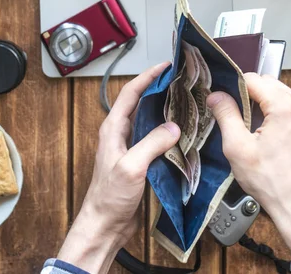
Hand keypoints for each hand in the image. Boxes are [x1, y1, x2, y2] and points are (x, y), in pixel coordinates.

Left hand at [57, 62, 180, 273]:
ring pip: (149, 121)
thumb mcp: (131, 167)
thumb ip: (151, 144)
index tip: (165, 66)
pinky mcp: (140, 161)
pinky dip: (168, 133)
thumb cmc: (109, 197)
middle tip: (180, 81)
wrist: (105, 225)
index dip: (147, 77)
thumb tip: (174, 127)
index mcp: (113, 129)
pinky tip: (183, 134)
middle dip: (159, 89)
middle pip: (141, 103)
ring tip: (186, 102)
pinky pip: (155, 140)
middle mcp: (121, 134)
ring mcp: (130, 147)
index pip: (130, 93)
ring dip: (165, 111)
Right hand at [207, 73, 290, 273]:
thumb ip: (225, 114)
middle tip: (234, 114)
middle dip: (249, 93)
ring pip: (280, 93)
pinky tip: (265, 132)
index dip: (233, 87)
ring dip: (263, 101)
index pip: (253, 79)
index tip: (222, 101)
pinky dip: (276, 111)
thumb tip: (216, 95)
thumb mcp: (237, 147)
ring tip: (249, 125)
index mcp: (284, 106)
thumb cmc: (269, 181)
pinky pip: (290, 107)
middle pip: (268, 83)